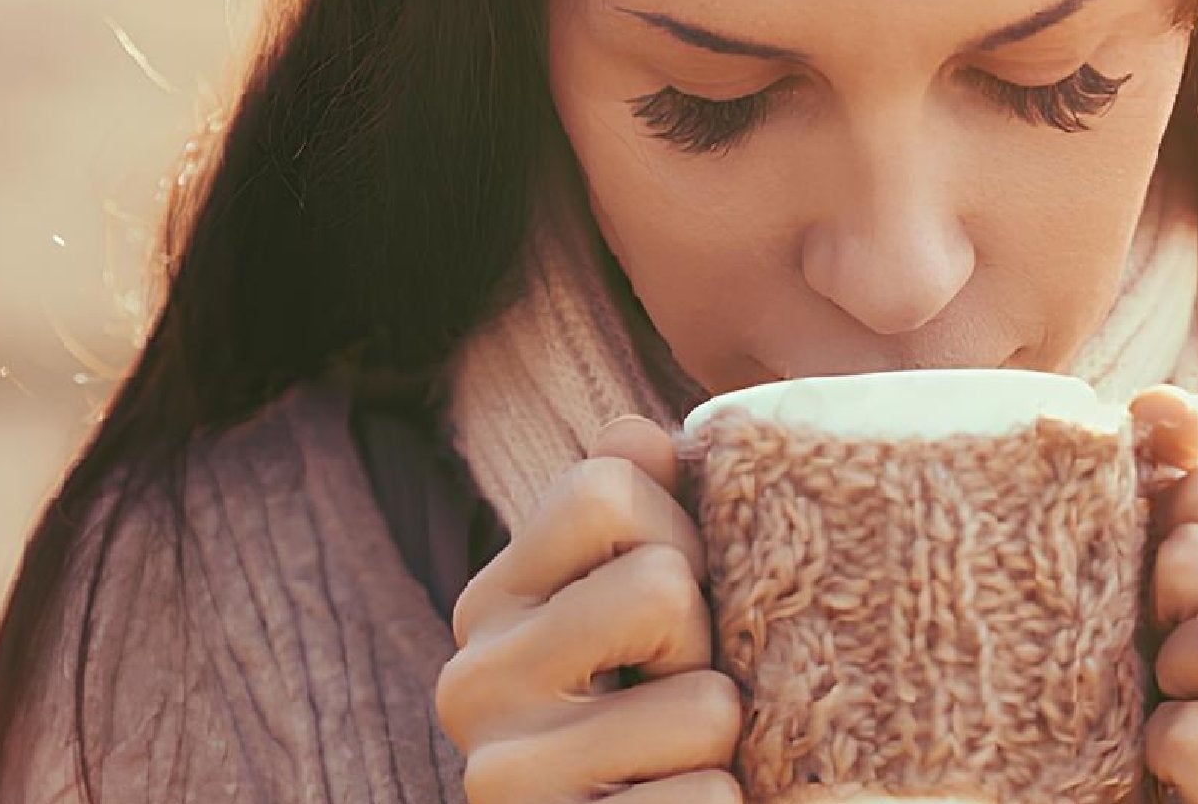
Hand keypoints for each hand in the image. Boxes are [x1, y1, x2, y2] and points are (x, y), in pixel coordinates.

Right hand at [435, 415, 744, 803]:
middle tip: (679, 690)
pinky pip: (709, 803)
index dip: (680, 531)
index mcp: (490, 603)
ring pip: (707, 704)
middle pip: (663, 586)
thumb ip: (639, 515)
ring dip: (725, 742)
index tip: (676, 600)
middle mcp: (472, 683)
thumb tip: (636, 431)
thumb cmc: (651, 721)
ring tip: (678, 764)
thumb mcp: (640, 609)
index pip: (604, 487)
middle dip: (709, 642)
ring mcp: (505, 779)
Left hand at [1128, 386, 1197, 802]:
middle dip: (1160, 604)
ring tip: (1190, 702)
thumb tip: (1156, 401)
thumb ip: (1196, 482)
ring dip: (1170, 669)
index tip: (1178, 601)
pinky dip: (1160, 748)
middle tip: (1179, 660)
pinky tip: (1191, 767)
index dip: (1162, 538)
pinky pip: (1190, 736)